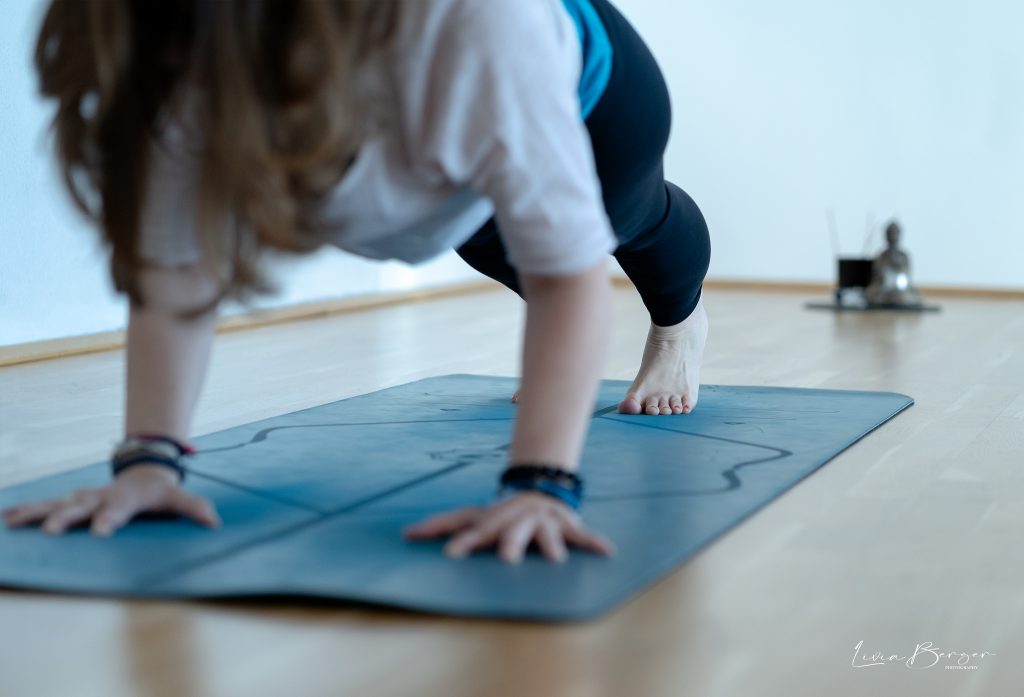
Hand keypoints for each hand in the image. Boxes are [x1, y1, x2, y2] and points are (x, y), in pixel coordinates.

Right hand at [1, 465, 220, 536]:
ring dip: (37, 512)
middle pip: (82, 505)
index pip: (120, 508)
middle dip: (67, 516)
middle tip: (51, 530)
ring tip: (14, 521)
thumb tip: (213, 521)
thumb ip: (193, 507)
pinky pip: (46, 506)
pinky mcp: (71, 502)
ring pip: (58, 504)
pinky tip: (7, 518)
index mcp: (127, 496)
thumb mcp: (177, 498)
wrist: (142, 470)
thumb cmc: (159, 491)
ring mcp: (84, 498)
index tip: (102, 532)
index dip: (111, 519)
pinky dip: (26, 510)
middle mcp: (101, 495)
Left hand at [402, 491, 614, 563]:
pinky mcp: (565, 527)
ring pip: (547, 535)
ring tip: (555, 561)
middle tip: (506, 560)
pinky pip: (582, 536)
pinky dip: (594, 543)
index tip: (451, 556)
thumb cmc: (498, 513)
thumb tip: (404, 535)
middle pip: (511, 533)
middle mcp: (517, 521)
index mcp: (493, 521)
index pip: (475, 531)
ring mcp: (543, 523)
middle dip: (509, 544)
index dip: (464, 542)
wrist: (538, 489)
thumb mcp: (471, 516)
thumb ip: (441, 525)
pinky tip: (607, 552)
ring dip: (550, 546)